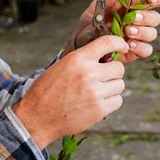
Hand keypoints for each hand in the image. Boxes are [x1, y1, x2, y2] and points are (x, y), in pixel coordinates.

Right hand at [15, 35, 129, 147]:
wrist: (37, 117)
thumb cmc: (47, 90)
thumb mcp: (62, 66)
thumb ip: (84, 59)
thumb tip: (106, 55)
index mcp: (78, 59)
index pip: (107, 43)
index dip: (119, 43)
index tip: (123, 47)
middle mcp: (88, 73)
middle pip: (119, 68)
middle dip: (113, 72)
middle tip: (103, 78)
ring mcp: (95, 92)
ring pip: (120, 85)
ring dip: (112, 88)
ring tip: (97, 92)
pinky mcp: (99, 109)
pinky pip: (118, 101)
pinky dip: (111, 102)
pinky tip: (97, 103)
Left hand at [65, 0, 159, 61]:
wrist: (80, 46)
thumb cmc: (88, 25)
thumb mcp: (94, 11)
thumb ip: (107, 4)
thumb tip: (120, 2)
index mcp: (131, 8)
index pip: (151, 0)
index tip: (151, 0)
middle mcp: (138, 22)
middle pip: (155, 18)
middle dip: (146, 17)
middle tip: (132, 18)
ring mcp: (138, 37)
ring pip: (152, 33)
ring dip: (143, 31)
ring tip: (128, 31)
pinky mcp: (135, 52)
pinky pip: (146, 50)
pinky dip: (140, 47)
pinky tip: (129, 45)